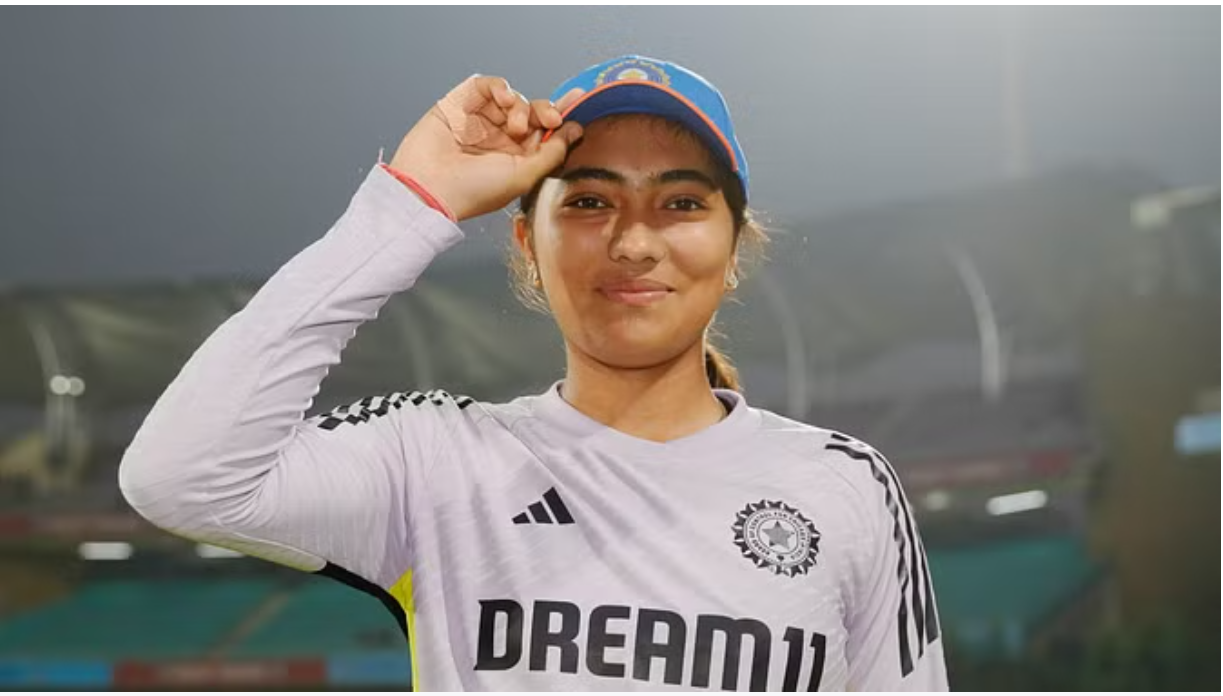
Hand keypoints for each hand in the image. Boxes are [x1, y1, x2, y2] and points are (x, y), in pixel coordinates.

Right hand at [388, 75, 584, 220]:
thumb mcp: (524, 176)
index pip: (545, 132)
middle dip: (544, 111)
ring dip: (521, 105)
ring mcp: (480, 120)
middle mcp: (499, 139)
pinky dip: (500, 87)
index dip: (561, 117)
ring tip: (515, 123)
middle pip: (533, 111)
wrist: (428, 188)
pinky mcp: (461, 104)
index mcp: (516, 159)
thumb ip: (552, 153)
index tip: (578, 103)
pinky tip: (504, 100)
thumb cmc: (473, 191)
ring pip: (512, 98)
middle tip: (549, 119)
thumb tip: (575, 131)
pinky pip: (487, 85)